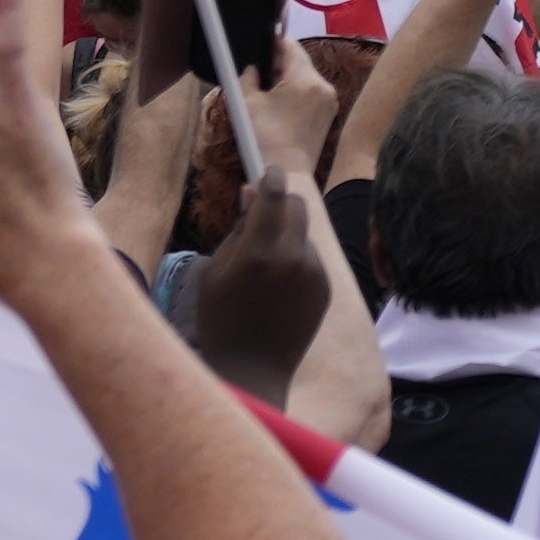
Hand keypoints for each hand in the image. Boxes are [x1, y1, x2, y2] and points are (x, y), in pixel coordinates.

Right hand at [185, 161, 337, 398]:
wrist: (252, 370)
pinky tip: (277, 287)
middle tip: (262, 209)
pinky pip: (311, 258)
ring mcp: (314, 272)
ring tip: (262, 265)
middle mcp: (292, 257)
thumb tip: (252, 192)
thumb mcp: (213, 272)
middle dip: (281, 202)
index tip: (267, 169)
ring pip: (304, 233)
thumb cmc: (220, 320)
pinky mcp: (326, 286)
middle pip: (297, 205)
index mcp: (258, 252)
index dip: (270, 177)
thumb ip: (237, 229)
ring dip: (287, 234)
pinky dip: (296, 260)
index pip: (274, 194)